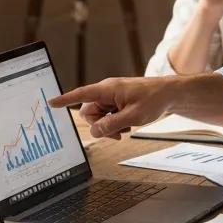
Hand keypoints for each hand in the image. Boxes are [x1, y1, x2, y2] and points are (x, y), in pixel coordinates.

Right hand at [51, 76, 175, 139]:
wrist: (170, 94)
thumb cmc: (154, 100)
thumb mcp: (132, 117)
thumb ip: (111, 125)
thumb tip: (93, 131)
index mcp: (107, 89)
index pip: (81, 94)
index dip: (65, 100)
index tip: (51, 103)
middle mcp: (106, 91)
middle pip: (89, 112)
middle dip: (99, 126)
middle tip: (117, 133)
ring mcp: (112, 97)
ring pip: (98, 117)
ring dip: (108, 126)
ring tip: (126, 129)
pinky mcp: (117, 102)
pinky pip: (107, 116)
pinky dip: (114, 124)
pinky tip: (128, 125)